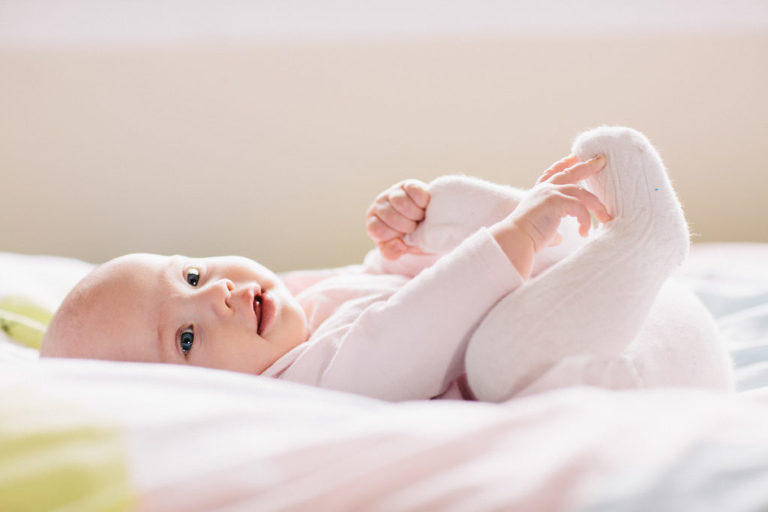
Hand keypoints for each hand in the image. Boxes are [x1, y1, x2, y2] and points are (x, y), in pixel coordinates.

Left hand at [366, 180, 430, 259]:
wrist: (429, 226)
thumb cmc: (410, 239)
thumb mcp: (399, 250)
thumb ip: (392, 252)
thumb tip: (398, 244)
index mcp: (373, 222)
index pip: (377, 229)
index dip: (394, 235)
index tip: (405, 237)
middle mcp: (380, 205)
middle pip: (389, 215)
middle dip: (407, 226)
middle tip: (415, 227)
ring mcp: (393, 193)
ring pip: (400, 202)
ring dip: (415, 214)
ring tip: (421, 218)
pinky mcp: (408, 184)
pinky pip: (413, 191)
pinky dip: (422, 201)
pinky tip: (425, 207)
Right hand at [490, 154, 611, 277]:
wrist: (516, 239)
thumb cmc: (526, 237)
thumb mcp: (542, 229)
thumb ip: (552, 229)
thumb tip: (558, 237)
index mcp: (539, 192)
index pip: (552, 173)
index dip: (564, 164)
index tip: (574, 157)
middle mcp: (544, 189)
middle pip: (570, 173)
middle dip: (586, 166)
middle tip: (601, 160)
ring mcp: (550, 193)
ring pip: (582, 193)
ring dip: (596, 206)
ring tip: (606, 217)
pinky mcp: (556, 201)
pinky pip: (580, 207)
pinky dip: (585, 220)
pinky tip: (584, 232)